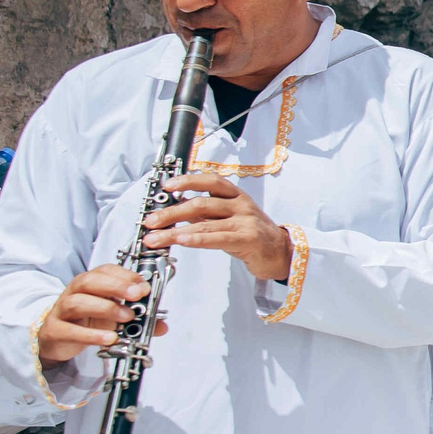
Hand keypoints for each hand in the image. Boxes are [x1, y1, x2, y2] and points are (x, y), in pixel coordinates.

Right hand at [36, 265, 161, 363]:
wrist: (55, 338)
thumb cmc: (85, 321)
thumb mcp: (113, 317)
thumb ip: (138, 320)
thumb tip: (161, 326)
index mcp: (90, 284)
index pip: (105, 271)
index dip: (126, 276)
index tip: (145, 287)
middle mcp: (74, 293)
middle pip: (89, 281)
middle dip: (116, 286)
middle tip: (137, 295)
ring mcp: (61, 311)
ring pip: (77, 302)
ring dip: (105, 308)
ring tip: (127, 317)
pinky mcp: (54, 331)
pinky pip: (70, 330)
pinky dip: (91, 334)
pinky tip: (110, 338)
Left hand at [141, 174, 293, 281]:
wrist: (282, 253)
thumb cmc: (252, 235)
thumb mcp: (230, 218)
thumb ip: (207, 213)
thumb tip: (176, 210)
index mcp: (236, 196)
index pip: (211, 181)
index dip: (188, 180)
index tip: (166, 186)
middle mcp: (241, 205)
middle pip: (202, 202)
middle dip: (171, 211)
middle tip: (150, 221)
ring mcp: (245, 222)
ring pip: (204, 222)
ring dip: (174, 230)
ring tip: (155, 238)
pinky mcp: (248, 239)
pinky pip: (217, 238)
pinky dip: (196, 239)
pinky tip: (181, 240)